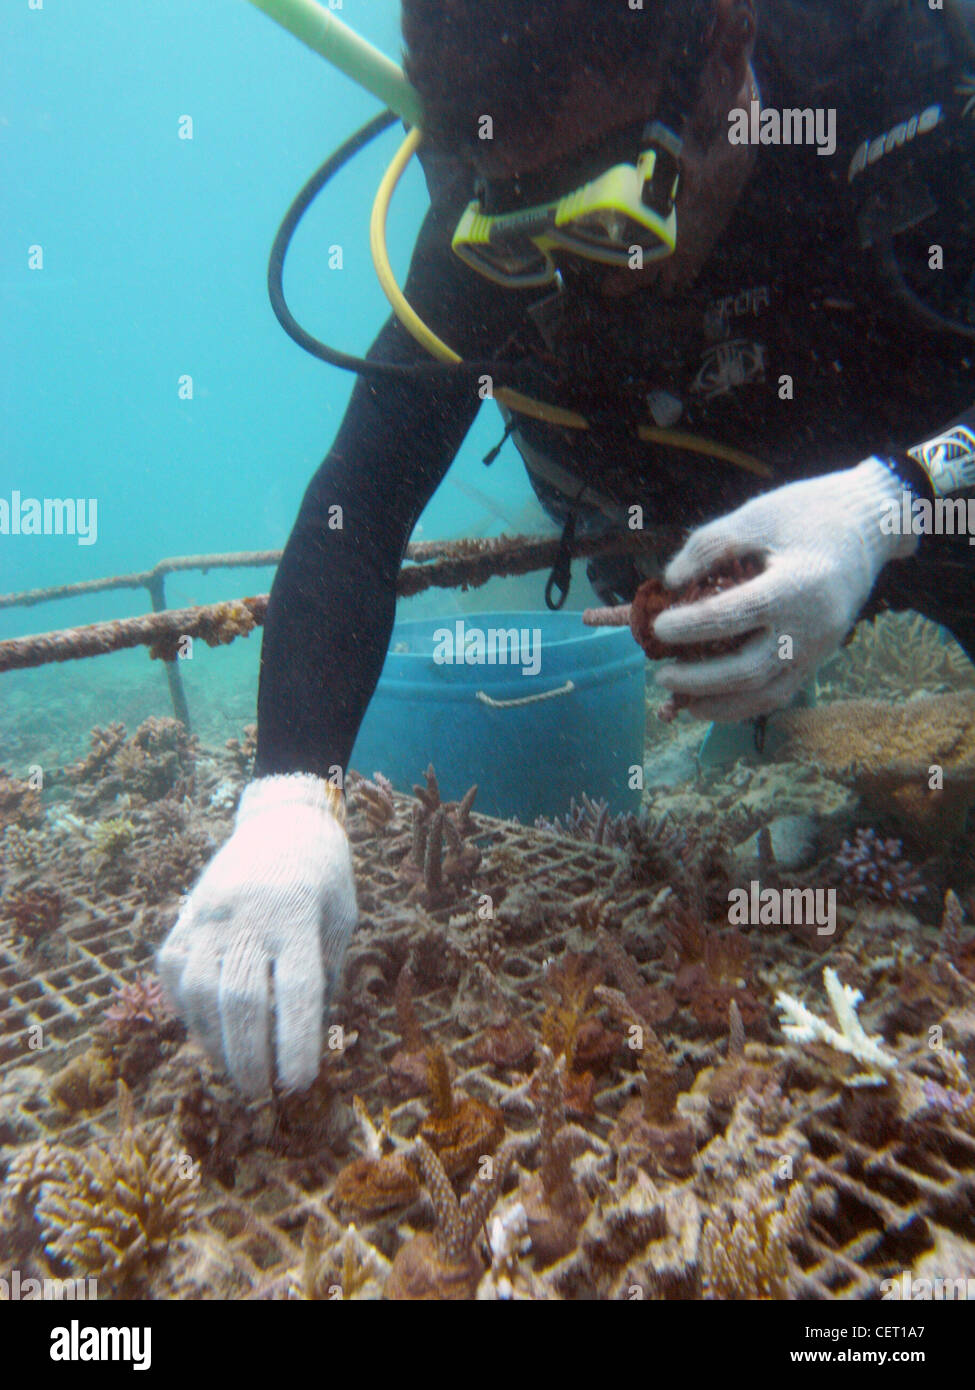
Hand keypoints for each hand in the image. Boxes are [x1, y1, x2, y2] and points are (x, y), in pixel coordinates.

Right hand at [157, 774, 355, 1095]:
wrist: (283, 819)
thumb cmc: (325, 876)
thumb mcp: (342, 918)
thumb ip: (326, 973)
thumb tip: (308, 1038)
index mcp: (297, 912)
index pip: (297, 989)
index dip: (296, 1041)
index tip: (299, 1084)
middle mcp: (247, 914)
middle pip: (241, 998)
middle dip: (250, 1056)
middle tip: (263, 1094)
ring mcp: (209, 914)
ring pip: (199, 991)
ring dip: (216, 1042)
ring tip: (237, 1073)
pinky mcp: (185, 916)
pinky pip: (174, 974)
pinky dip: (189, 1011)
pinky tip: (210, 1034)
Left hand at [654, 458, 916, 720]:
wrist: (869, 525)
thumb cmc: (808, 513)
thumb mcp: (757, 515)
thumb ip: (710, 545)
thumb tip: (670, 581)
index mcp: (798, 584)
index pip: (735, 615)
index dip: (692, 624)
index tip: (659, 626)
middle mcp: (812, 626)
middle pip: (749, 670)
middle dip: (699, 678)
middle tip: (662, 674)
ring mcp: (819, 648)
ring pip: (767, 694)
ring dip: (721, 705)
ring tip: (683, 702)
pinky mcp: (819, 658)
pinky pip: (781, 693)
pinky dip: (745, 705)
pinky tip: (713, 702)